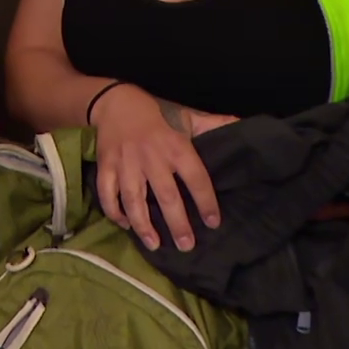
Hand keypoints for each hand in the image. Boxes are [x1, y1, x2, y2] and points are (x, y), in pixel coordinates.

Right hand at [90, 84, 236, 251]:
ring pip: (133, 199)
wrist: (116, 102)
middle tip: (186, 245)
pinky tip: (125, 224)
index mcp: (176, 147)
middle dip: (177, 223)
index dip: (206, 202)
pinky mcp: (106, 167)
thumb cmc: (157, 115)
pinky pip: (107, 194)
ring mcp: (126, 164)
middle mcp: (152, 158)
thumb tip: (242, 123)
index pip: (196, 178)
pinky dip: (114, 212)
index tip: (213, 223)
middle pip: (167, 196)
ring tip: (154, 245)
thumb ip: (214, 124)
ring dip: (143, 225)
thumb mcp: (187, 117)